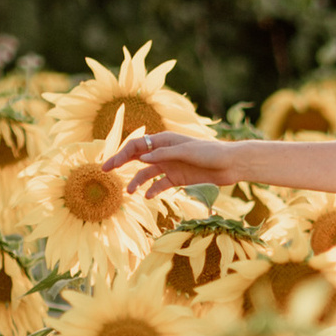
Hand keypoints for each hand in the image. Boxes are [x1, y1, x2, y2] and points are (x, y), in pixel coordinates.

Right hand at [111, 129, 237, 198]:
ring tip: (129, 191)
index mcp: (164, 140)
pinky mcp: (178, 178)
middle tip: (105, 172)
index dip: (121, 153)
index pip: (137, 145)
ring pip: (146, 173)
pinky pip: (160, 184)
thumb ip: (163, 154)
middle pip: (137, 157)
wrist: (230, 164)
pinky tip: (148, 196)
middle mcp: (164, 152)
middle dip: (121, 163)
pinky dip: (153, 189)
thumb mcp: (186, 152)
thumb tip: (140, 157)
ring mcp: (170, 165)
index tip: (109, 165)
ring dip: (136, 181)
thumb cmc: (210, 152)